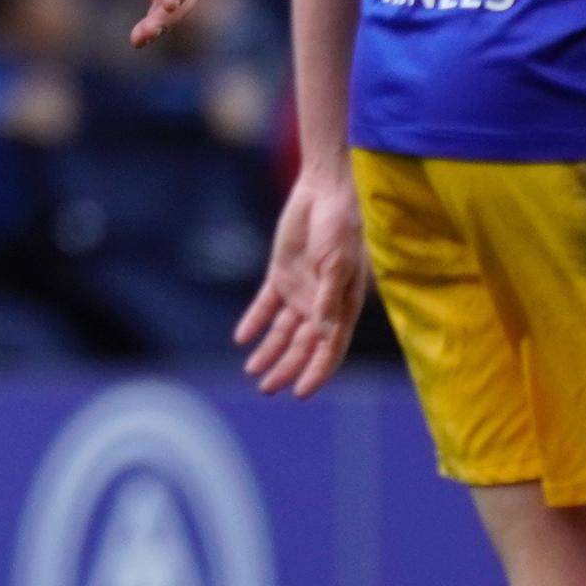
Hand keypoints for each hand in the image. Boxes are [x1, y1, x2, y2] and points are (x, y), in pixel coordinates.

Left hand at [236, 163, 366, 396]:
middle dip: (286, 368)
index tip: (299, 392)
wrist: (324, 192)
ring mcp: (300, 290)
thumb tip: (324, 334)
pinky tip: (242, 338)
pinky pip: (265, 305)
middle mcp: (321, 304)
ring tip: (251, 372)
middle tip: (266, 388)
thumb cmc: (340, 227)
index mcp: (343, 306)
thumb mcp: (336, 264)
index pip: (330, 349)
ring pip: (282, 331)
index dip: (316, 372)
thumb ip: (328, 299)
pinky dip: (254, 322)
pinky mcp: (281, 275)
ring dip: (268, 351)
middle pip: (302, 345)